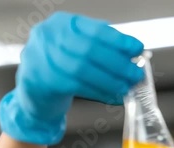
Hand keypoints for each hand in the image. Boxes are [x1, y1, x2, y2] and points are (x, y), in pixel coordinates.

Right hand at [0, 12, 144, 144]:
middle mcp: (49, 36)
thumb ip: (105, 46)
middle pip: (90, 50)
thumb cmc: (64, 66)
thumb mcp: (81, 48)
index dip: (120, 40)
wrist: (35, 89)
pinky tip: (114, 97)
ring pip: (83, 70)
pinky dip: (100, 93)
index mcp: (64, 23)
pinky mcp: (42, 81)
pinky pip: (77, 87)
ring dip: (110, 81)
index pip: (96, 29)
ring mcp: (42, 58)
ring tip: (127, 87)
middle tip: (136, 74)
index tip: (138, 49)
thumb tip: (135, 52)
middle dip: (118, 64)